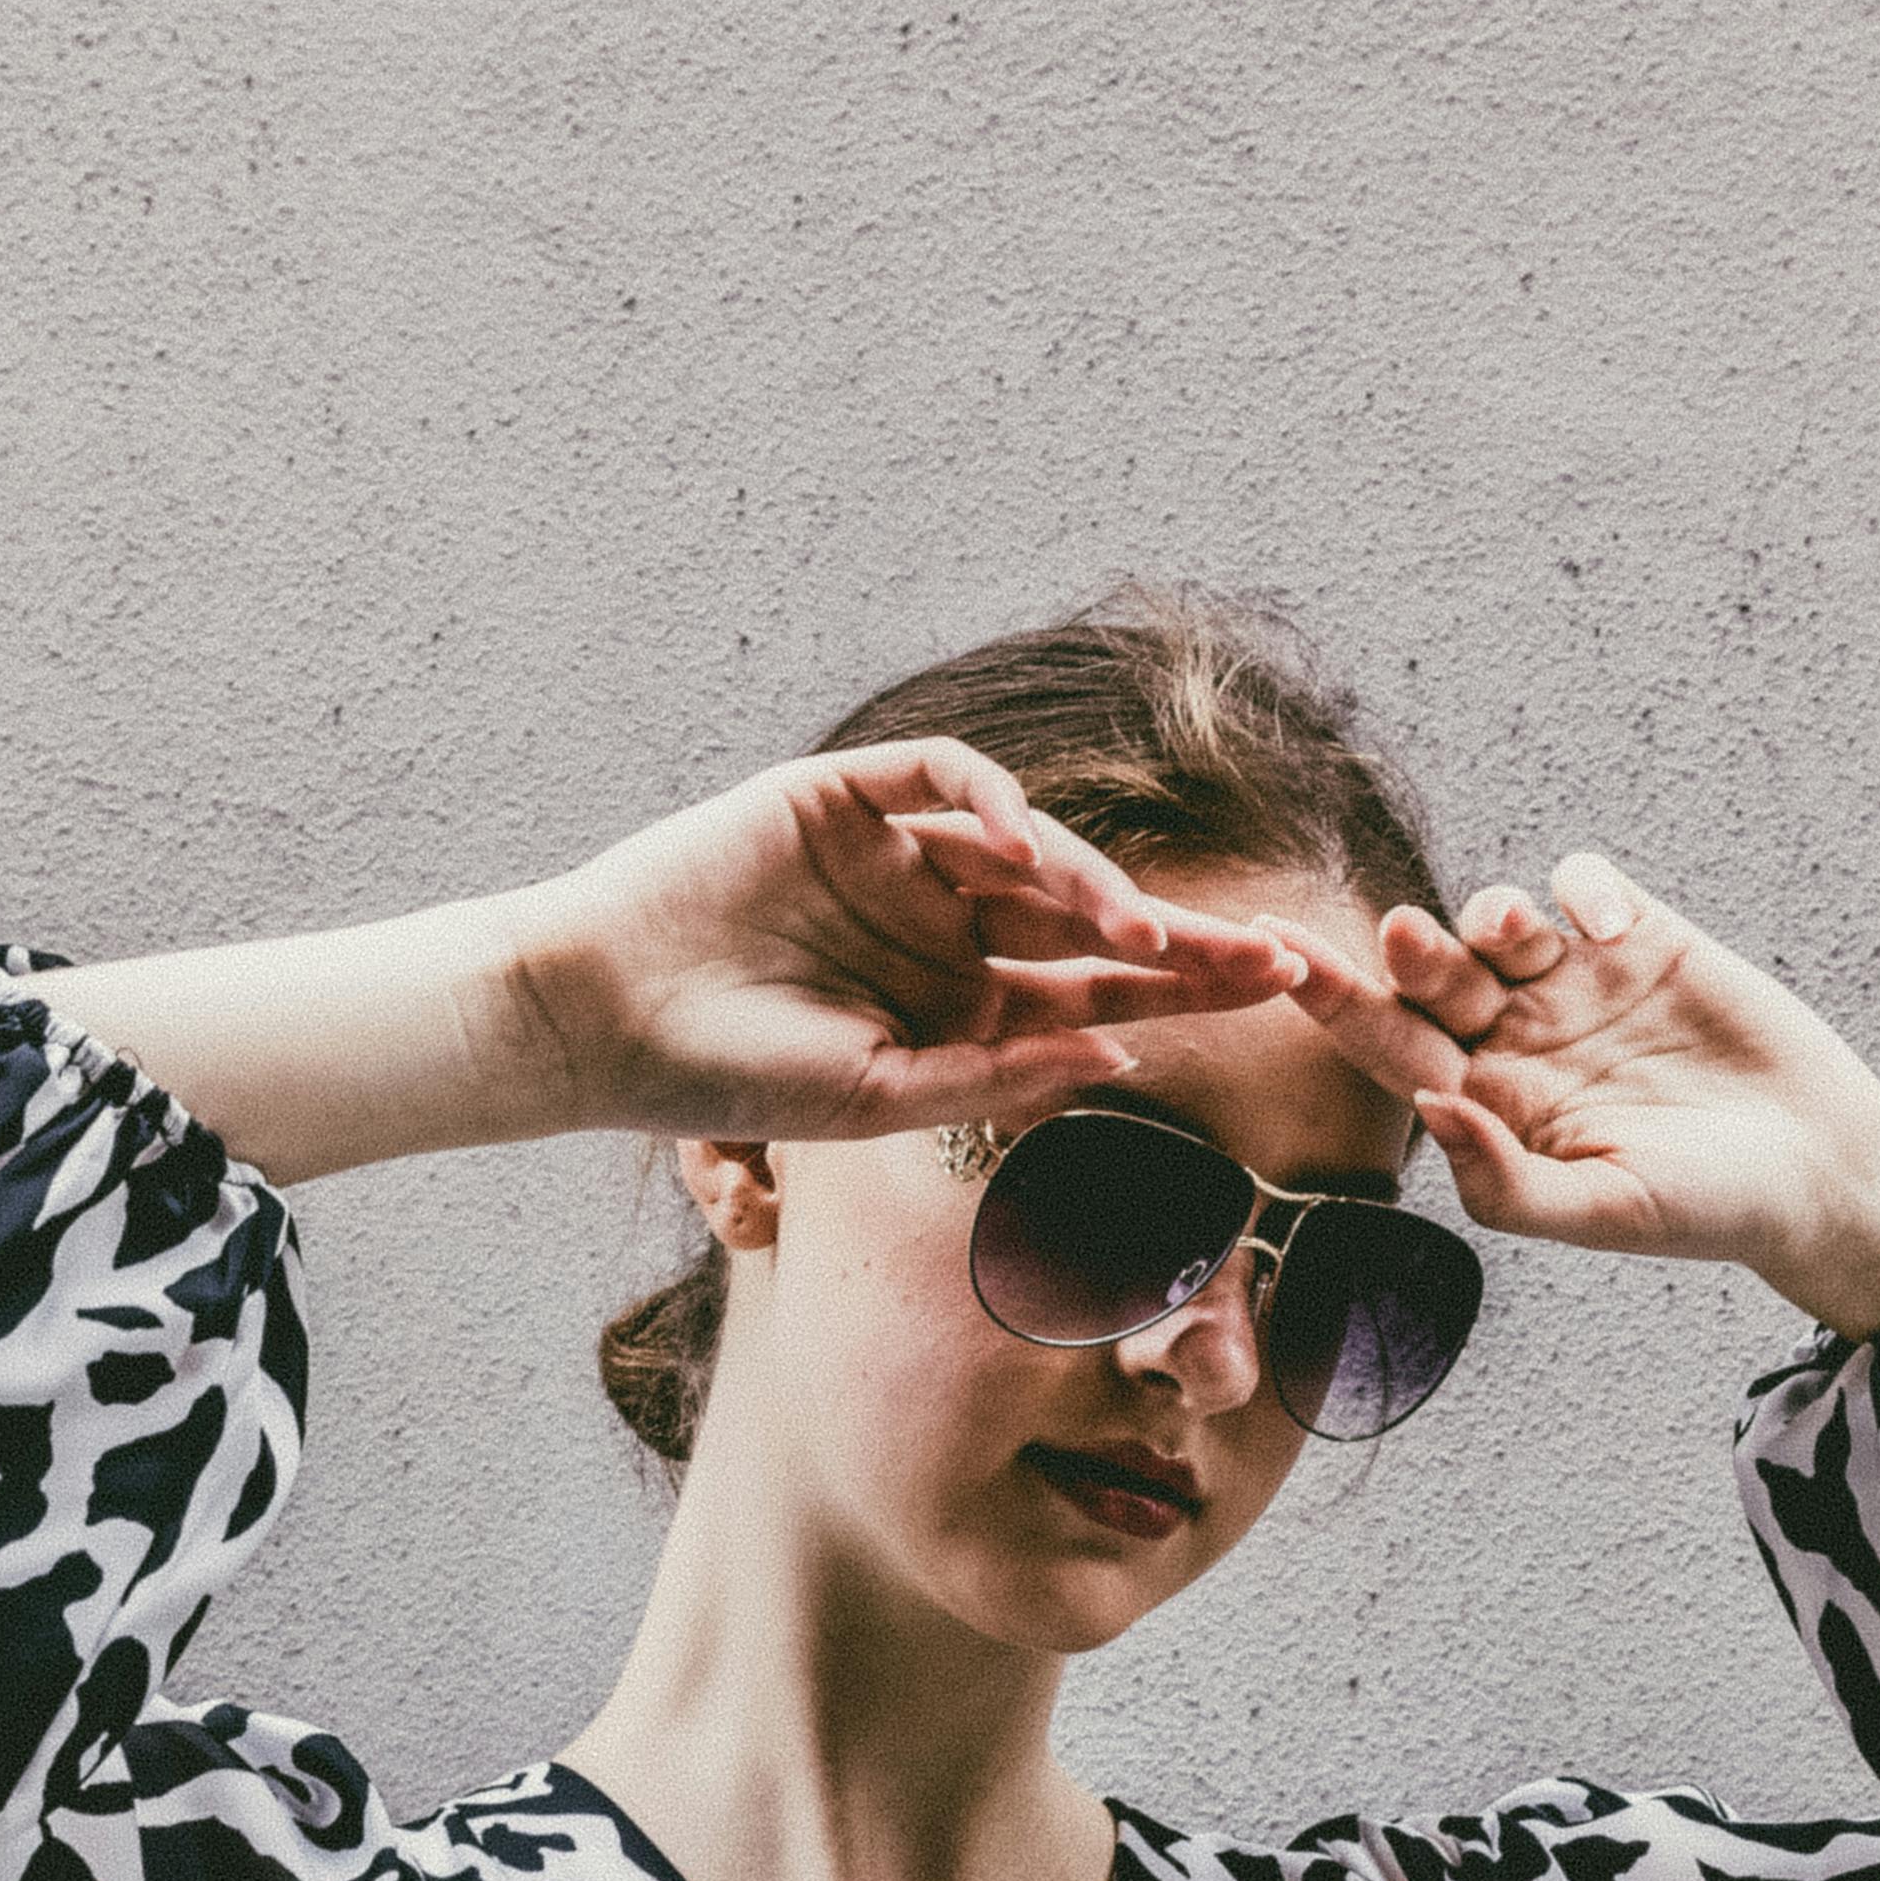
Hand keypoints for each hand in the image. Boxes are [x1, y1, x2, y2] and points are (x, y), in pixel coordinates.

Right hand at [513, 741, 1308, 1148]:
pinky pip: (946, 781)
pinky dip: (1001, 804)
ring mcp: (898, 857)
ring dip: (1097, 884)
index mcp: (958, 1005)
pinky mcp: (846, 797)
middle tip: (1276, 954)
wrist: (601, 1019)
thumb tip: (1124, 1056)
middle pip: (1088, 917)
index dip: (1185, 989)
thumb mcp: (878, 1099)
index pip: (1097, 989)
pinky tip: (1038, 849)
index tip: (1278, 995)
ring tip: (1150, 930)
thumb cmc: (728, 1078)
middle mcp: (942, 926)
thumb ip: (998, 1077)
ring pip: (1031, 852)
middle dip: (1181, 935)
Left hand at [1324, 853, 1879, 1336]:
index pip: (1392, 1046)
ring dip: (1490, 917)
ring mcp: (1578, 984)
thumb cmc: (1702, 1212)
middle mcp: (1519, 1038)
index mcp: (1487, 1105)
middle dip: (1411, 953)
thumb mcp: (1599, 1211)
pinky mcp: (1644, 939)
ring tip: (1510, 936)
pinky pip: (1587, 886)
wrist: (1816, 1173)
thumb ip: (1504, 1180)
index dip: (1340, 1003)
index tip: (1286, 967)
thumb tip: (1428, 1109)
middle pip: (1434, 976)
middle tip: (1402, 937)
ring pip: (1501, 922)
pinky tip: (1616, 930)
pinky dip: (1587, 891)